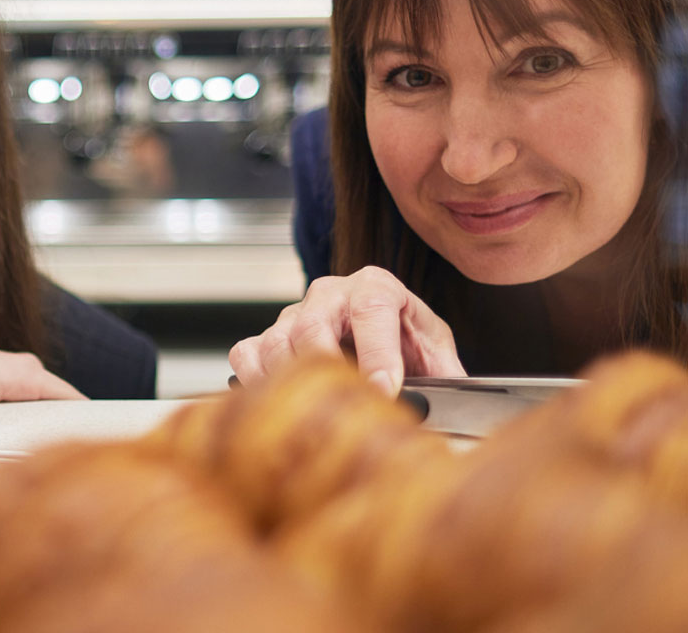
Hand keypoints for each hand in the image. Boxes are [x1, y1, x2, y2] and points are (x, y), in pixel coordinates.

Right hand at [228, 266, 465, 394]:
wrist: (380, 331)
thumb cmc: (406, 339)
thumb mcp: (436, 351)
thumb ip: (446, 375)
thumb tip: (452, 407)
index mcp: (377, 287)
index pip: (372, 310)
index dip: (376, 355)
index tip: (383, 391)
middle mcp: (331, 293)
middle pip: (312, 326)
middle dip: (327, 371)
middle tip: (343, 407)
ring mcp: (293, 313)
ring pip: (276, 343)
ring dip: (292, 384)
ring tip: (316, 412)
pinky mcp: (268, 334)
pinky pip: (247, 354)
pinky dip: (256, 381)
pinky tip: (281, 402)